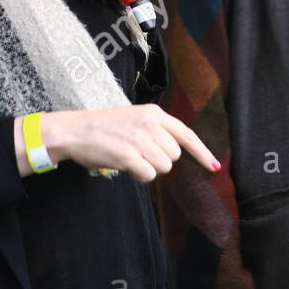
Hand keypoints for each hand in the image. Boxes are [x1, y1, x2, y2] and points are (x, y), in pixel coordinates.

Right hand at [15, 105, 218, 183]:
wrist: (74, 131)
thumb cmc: (103, 128)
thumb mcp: (134, 118)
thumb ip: (155, 130)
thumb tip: (172, 152)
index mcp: (153, 113)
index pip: (186, 134)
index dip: (201, 152)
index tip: (214, 166)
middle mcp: (150, 124)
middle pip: (173, 156)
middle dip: (158, 160)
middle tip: (137, 154)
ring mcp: (140, 140)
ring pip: (163, 167)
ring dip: (147, 169)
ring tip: (128, 158)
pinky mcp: (130, 155)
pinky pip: (148, 175)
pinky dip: (138, 175)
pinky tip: (124, 166)